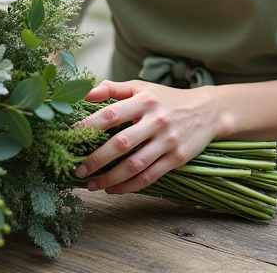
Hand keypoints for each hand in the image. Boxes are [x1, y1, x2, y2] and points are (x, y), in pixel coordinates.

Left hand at [72, 80, 221, 194]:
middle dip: (95, 160)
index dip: (87, 127)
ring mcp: (167, 141)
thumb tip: (83, 93)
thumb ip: (112, 88)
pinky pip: (149, 176)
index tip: (69, 139)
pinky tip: (114, 189)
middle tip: (77, 170)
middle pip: (120, 143)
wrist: (207, 110)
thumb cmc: (166, 98)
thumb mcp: (141, 87)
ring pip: (134, 165)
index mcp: (144, 100)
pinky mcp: (177, 158)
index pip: (109, 114)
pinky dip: (129, 186)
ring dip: (110, 178)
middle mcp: (156, 120)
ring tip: (91, 185)